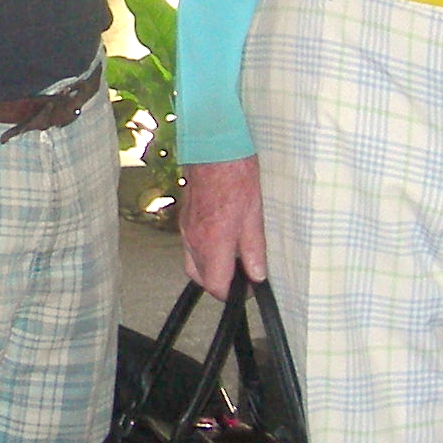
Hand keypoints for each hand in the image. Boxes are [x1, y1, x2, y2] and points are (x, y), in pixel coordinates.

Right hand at [178, 156, 266, 293]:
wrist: (213, 148)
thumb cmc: (235, 176)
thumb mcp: (254, 216)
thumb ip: (254, 250)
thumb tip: (257, 275)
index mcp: (213, 243)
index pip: (215, 285)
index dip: (232, 293)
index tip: (247, 288)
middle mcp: (194, 241)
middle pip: (201, 279)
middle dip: (219, 283)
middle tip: (241, 275)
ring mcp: (186, 230)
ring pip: (193, 264)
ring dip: (210, 268)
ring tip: (232, 258)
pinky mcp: (184, 219)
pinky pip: (190, 246)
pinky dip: (204, 252)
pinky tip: (220, 239)